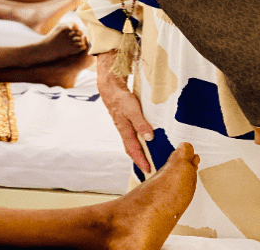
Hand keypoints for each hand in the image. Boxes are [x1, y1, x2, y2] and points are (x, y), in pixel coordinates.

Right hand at [96, 51, 154, 172]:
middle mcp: (124, 130)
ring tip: (148, 157)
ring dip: (138, 151)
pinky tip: (144, 139)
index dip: (140, 160)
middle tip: (148, 168)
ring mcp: (124, 125)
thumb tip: (149, 138)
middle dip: (139, 159)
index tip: (147, 170)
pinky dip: (138, 141)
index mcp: (125, 130)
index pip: (133, 150)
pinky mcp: (125, 120)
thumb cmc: (121, 98)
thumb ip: (141, 124)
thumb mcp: (133, 110)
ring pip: (131, 142)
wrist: (110, 88)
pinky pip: (132, 134)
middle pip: (131, 149)